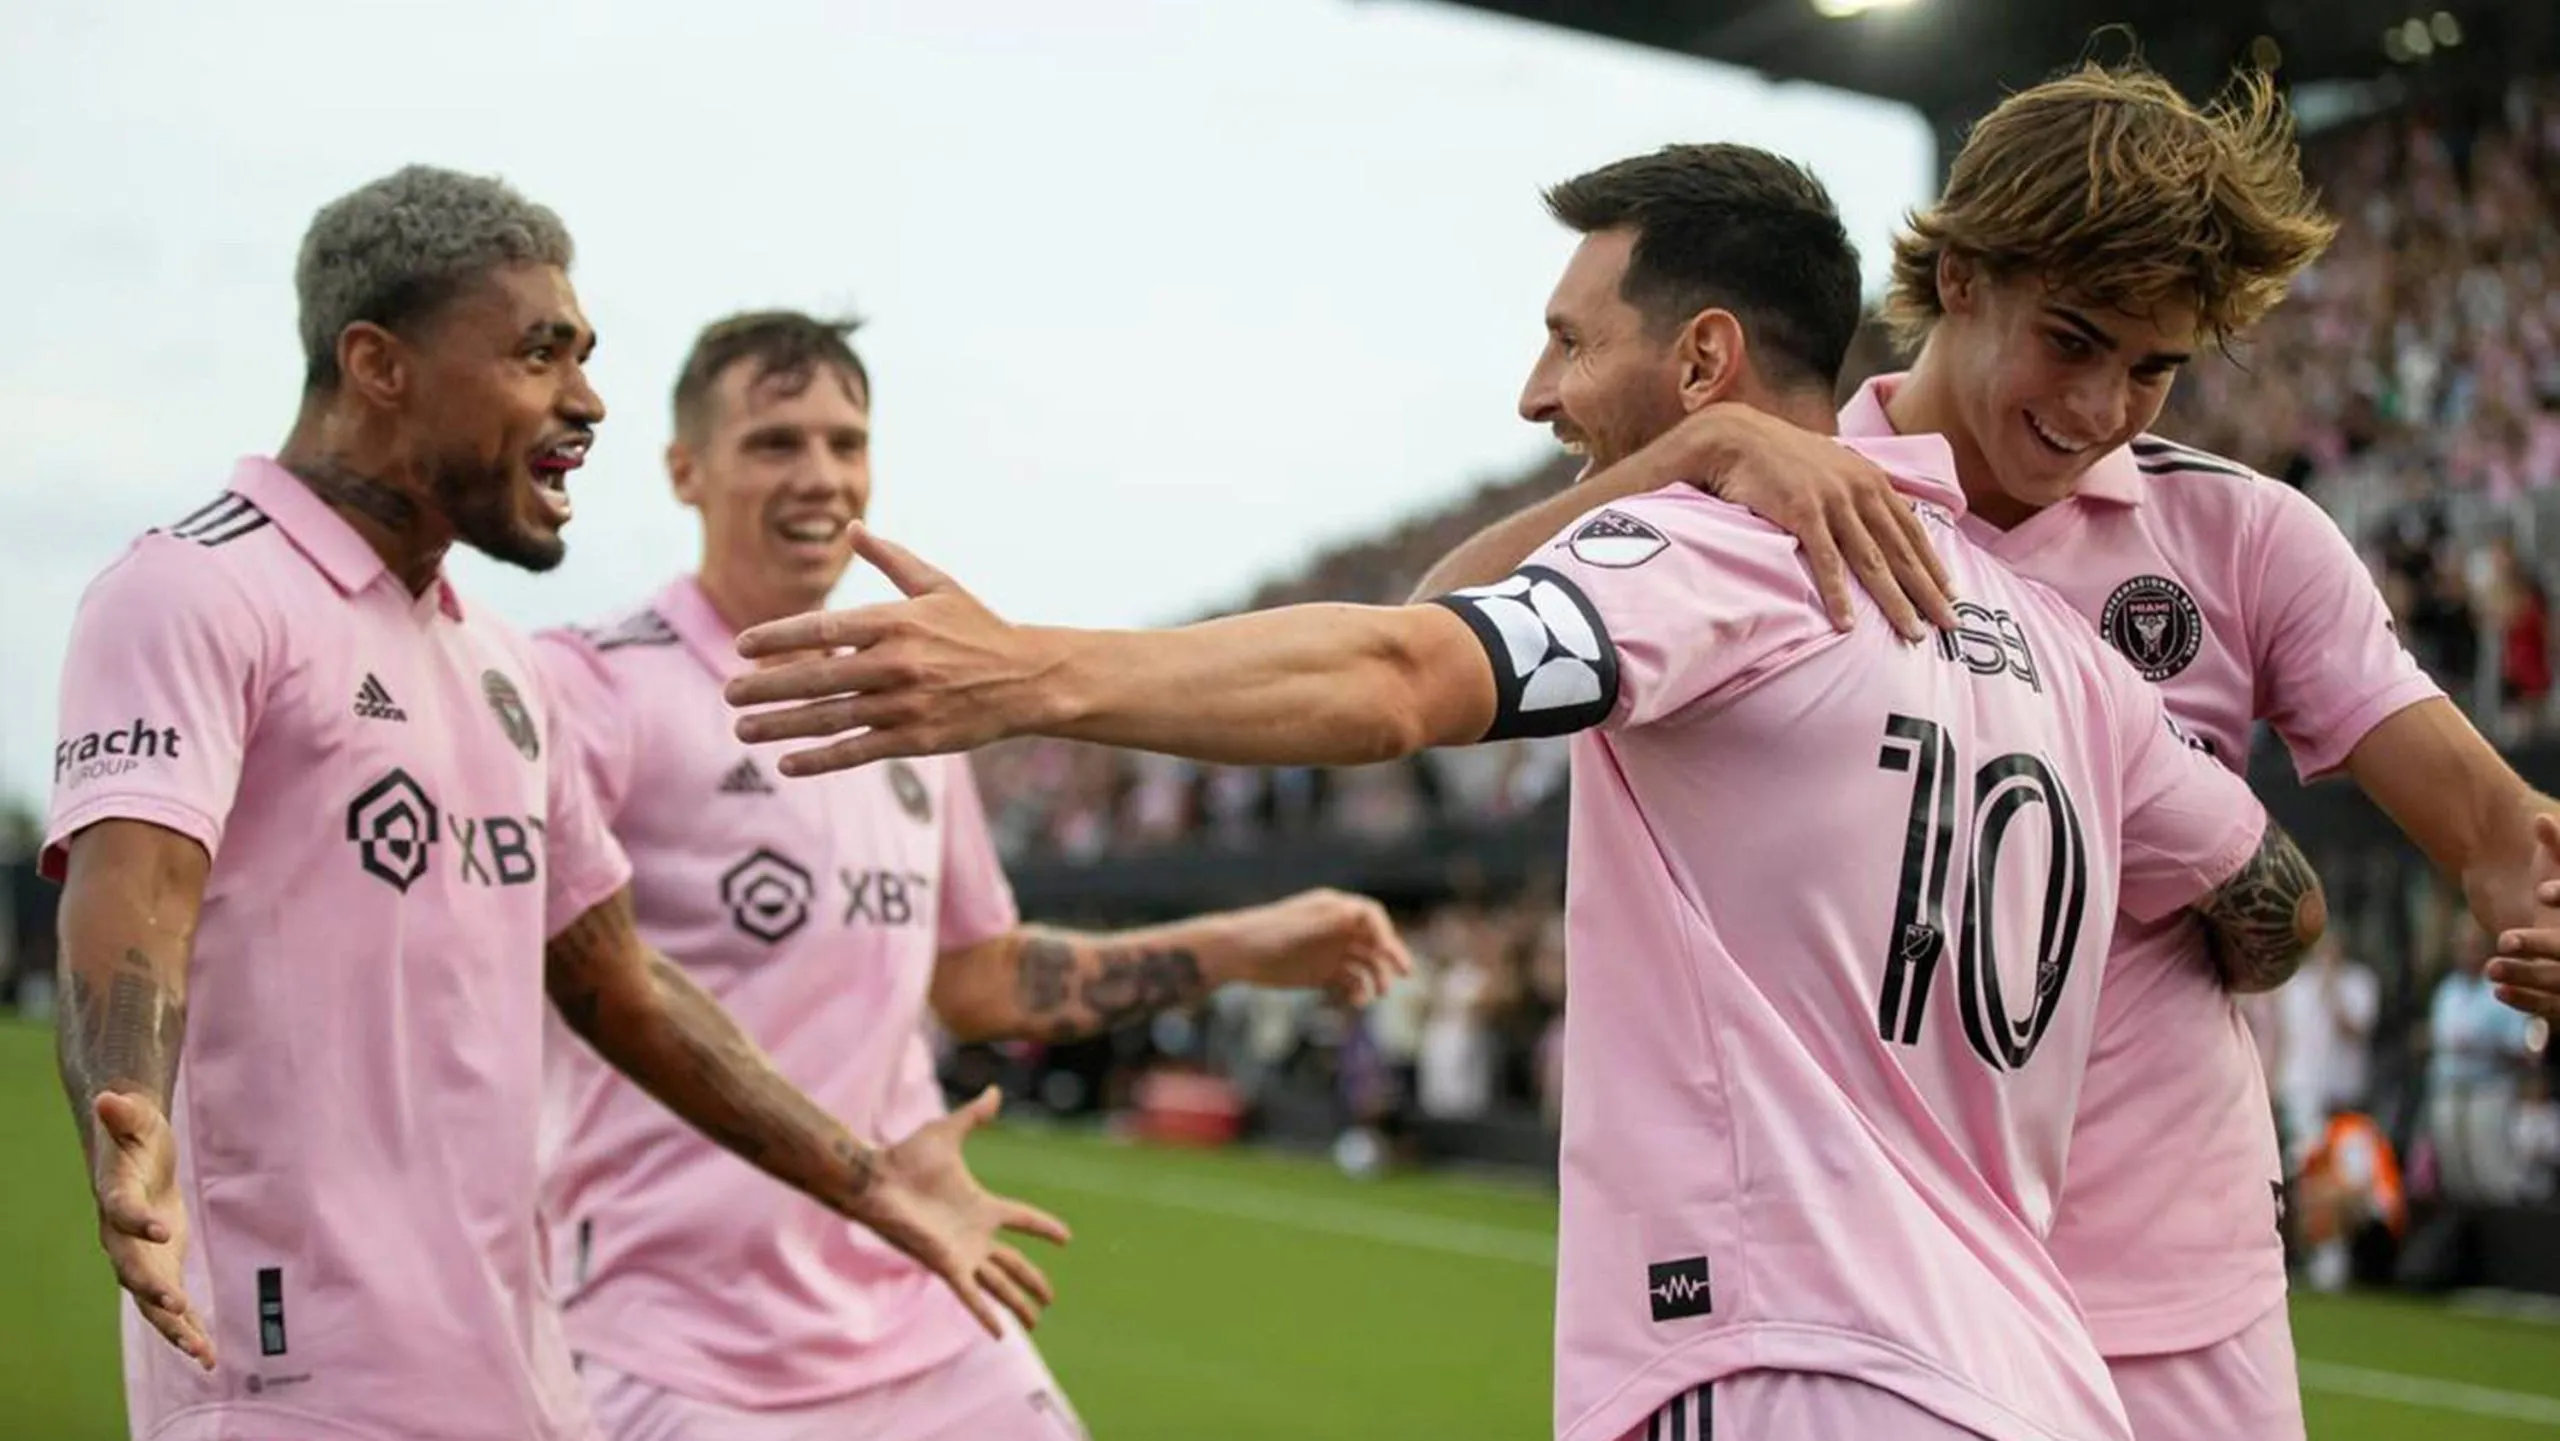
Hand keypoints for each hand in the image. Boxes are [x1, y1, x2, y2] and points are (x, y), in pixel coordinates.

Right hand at [90, 1090, 212, 1369]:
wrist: (131, 1160)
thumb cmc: (135, 1136)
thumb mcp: (135, 1120)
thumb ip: (123, 1114)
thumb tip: (108, 1097)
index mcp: (115, 1201)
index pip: (122, 1212)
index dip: (138, 1221)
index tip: (162, 1228)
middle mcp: (120, 1240)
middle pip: (132, 1268)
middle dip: (152, 1288)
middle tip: (174, 1303)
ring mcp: (138, 1260)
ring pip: (150, 1302)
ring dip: (173, 1326)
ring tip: (198, 1351)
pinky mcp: (158, 1272)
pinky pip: (170, 1309)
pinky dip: (187, 1331)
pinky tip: (208, 1358)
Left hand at [726, 527, 1051, 777]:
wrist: (1028, 678)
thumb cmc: (978, 627)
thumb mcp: (938, 585)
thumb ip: (891, 559)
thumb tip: (852, 527)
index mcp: (898, 622)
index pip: (825, 630)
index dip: (779, 638)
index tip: (743, 646)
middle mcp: (898, 664)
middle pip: (818, 677)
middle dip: (767, 686)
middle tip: (728, 690)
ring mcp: (907, 705)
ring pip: (831, 718)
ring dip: (782, 725)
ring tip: (743, 728)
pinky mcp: (917, 739)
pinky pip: (859, 751)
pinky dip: (821, 759)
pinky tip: (787, 763)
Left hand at [850, 1086, 1071, 1337]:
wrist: (874, 1179)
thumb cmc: (905, 1157)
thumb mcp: (947, 1133)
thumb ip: (974, 1116)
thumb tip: (994, 1090)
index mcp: (980, 1206)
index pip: (1021, 1219)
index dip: (1044, 1227)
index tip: (1066, 1238)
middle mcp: (974, 1234)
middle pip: (1014, 1263)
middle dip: (1033, 1282)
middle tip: (1051, 1299)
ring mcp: (961, 1252)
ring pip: (998, 1283)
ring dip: (1018, 1303)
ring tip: (1037, 1322)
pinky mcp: (945, 1264)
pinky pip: (971, 1294)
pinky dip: (985, 1314)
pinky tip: (1001, 1334)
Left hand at [1233, 889, 1414, 1006]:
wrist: (1236, 954)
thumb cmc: (1265, 934)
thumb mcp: (1299, 928)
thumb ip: (1328, 923)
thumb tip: (1357, 913)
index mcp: (1332, 909)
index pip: (1370, 916)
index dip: (1385, 932)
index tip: (1389, 951)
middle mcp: (1336, 929)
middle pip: (1374, 940)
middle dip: (1390, 956)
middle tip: (1405, 974)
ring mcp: (1331, 952)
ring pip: (1366, 964)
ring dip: (1376, 978)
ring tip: (1376, 996)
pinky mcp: (1323, 973)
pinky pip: (1350, 982)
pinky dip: (1358, 991)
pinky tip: (1357, 1002)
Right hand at [1676, 405, 1955, 638]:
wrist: (1736, 437)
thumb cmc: (1780, 453)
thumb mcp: (1832, 463)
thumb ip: (1858, 488)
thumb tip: (1882, 510)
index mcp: (1871, 480)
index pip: (1912, 530)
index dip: (1933, 564)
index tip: (1950, 593)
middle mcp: (1860, 491)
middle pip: (1902, 551)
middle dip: (1928, 591)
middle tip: (1950, 623)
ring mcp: (1832, 502)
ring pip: (1872, 561)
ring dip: (1895, 601)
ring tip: (1912, 632)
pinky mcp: (1802, 514)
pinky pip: (1826, 561)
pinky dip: (1839, 593)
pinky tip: (1850, 622)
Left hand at [2486, 813, 2559, 1020]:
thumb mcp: (2559, 876)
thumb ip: (2557, 849)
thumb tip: (2539, 817)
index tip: (2540, 892)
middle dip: (2540, 944)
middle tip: (2503, 938)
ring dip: (2526, 976)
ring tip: (2489, 967)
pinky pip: (2552, 1011)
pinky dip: (2526, 1002)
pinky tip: (2498, 990)